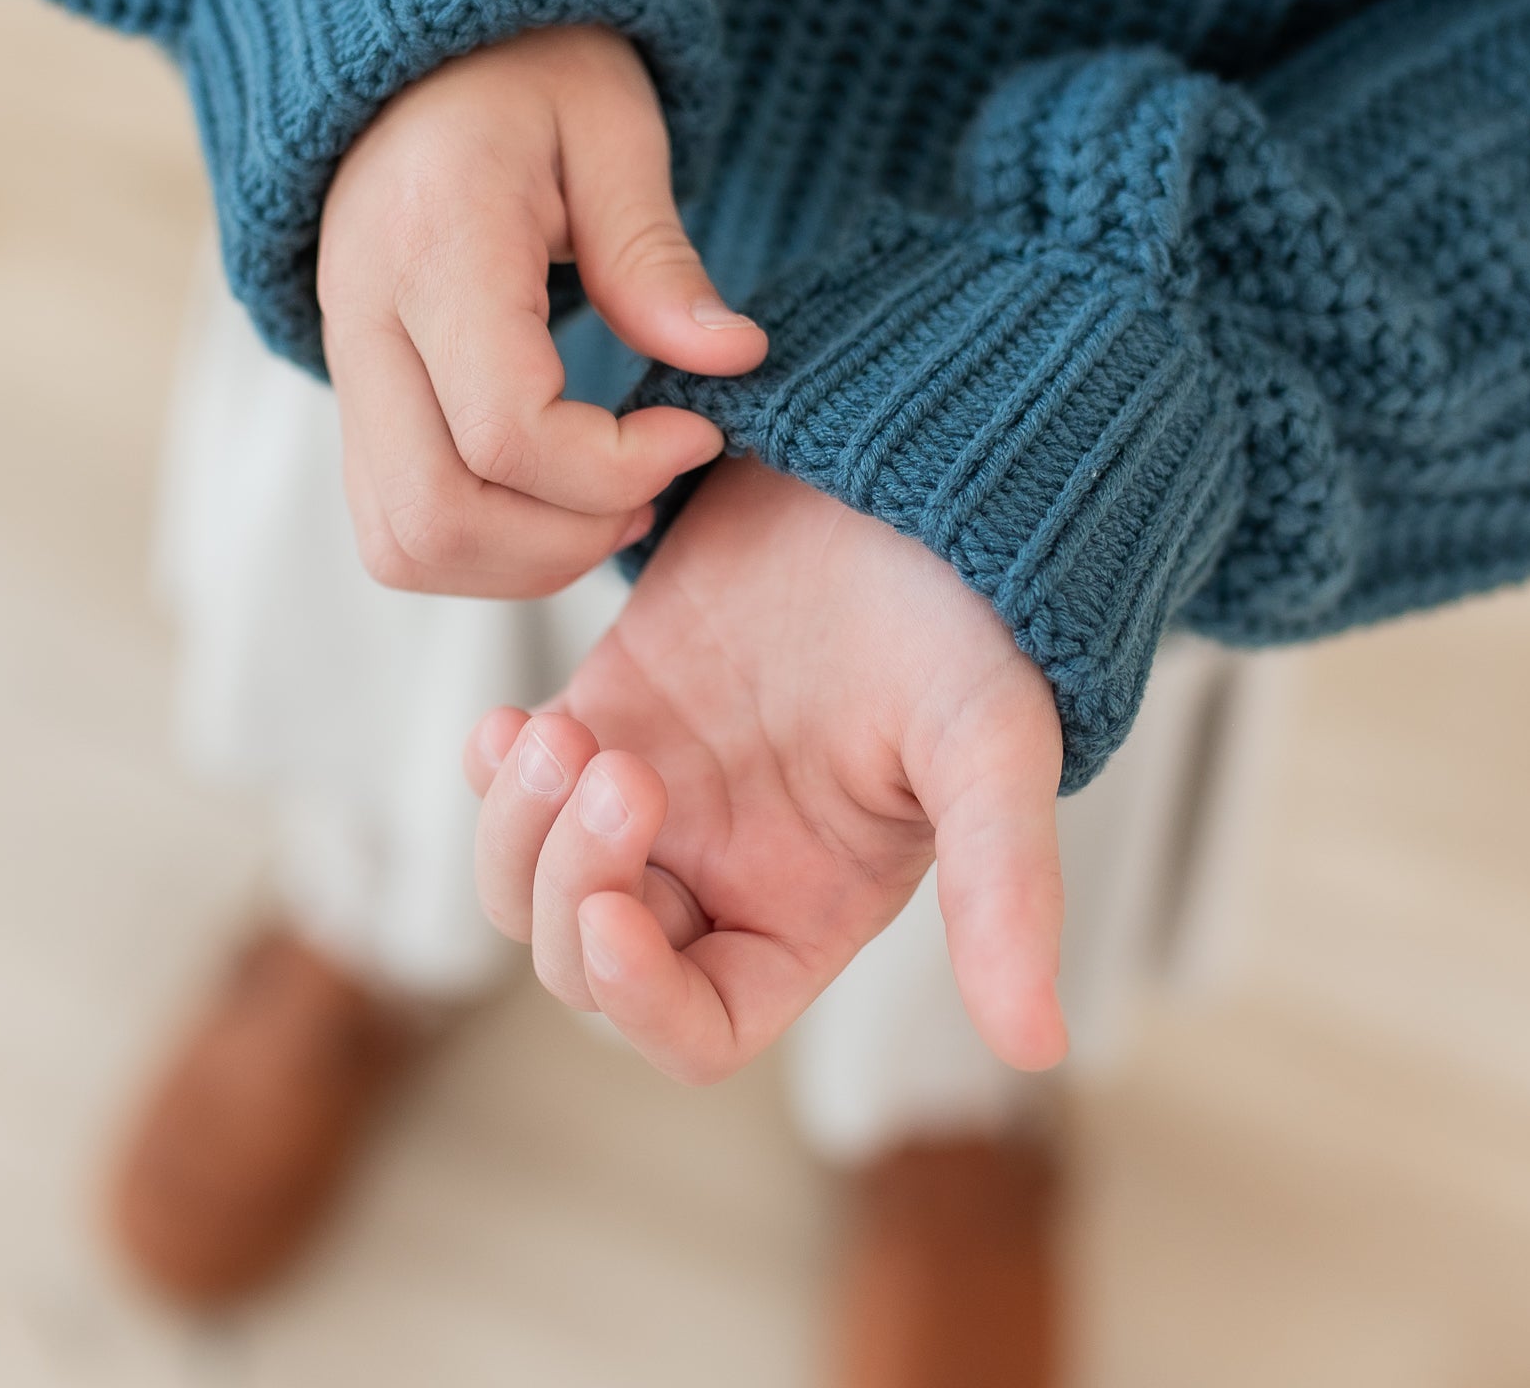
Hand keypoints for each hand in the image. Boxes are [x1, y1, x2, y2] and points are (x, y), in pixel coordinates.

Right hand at [318, 25, 765, 595]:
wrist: (415, 63)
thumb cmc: (526, 76)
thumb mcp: (613, 127)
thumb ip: (657, 253)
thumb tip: (732, 359)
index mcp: (434, 243)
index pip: (502, 427)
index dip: (614, 465)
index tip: (697, 428)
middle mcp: (365, 321)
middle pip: (436, 515)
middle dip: (568, 536)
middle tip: (657, 482)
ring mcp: (347, 372)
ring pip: (403, 543)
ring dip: (524, 559)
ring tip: (616, 497)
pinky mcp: (353, 404)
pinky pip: (396, 527)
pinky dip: (486, 547)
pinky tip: (563, 496)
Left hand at [463, 455, 1068, 1082]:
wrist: (902, 483)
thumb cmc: (963, 616)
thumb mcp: (991, 748)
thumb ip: (1004, 892)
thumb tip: (1037, 1046)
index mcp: (807, 911)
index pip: (698, 1029)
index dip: (640, 1004)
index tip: (615, 914)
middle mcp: (722, 871)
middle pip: (588, 960)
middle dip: (575, 882)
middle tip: (620, 769)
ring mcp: (655, 794)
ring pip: (531, 883)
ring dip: (520, 830)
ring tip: (561, 731)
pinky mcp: (609, 710)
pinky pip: (512, 787)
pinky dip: (492, 772)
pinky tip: (511, 723)